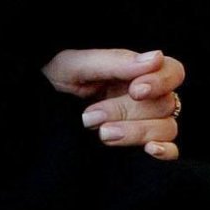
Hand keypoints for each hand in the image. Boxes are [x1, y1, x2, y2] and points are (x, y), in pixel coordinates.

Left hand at [41, 47, 182, 158]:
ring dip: (135, 132)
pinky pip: (171, 150)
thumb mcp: (76, 65)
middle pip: (164, 104)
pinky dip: (166, 151)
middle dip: (127, 110)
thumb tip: (156, 57)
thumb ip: (115, 61)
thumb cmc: (56, 78)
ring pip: (166, 127)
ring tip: (101, 133)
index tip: (135, 90)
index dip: (160, 81)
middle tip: (91, 115)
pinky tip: (149, 150)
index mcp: (133, 70)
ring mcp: (145, 121)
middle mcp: (145, 95)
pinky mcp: (141, 144)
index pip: (172, 71)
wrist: (37, 108)